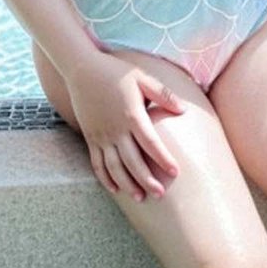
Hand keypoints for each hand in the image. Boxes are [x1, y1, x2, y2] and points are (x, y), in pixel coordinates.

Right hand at [65, 50, 184, 202]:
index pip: (150, 142)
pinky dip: (105, 178)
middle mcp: (115, 129)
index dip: (163, 158)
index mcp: (131, 115)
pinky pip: (97, 163)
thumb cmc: (115, 72)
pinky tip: (115, 189)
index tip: (175, 172)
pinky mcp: (91, 137)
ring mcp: (101, 135)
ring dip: (127, 184)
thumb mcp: (142, 78)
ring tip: (140, 197)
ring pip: (114, 167)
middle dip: (147, 179)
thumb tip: (184, 110)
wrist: (82, 69)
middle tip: (160, 194)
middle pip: (132, 161)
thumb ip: (163, 94)